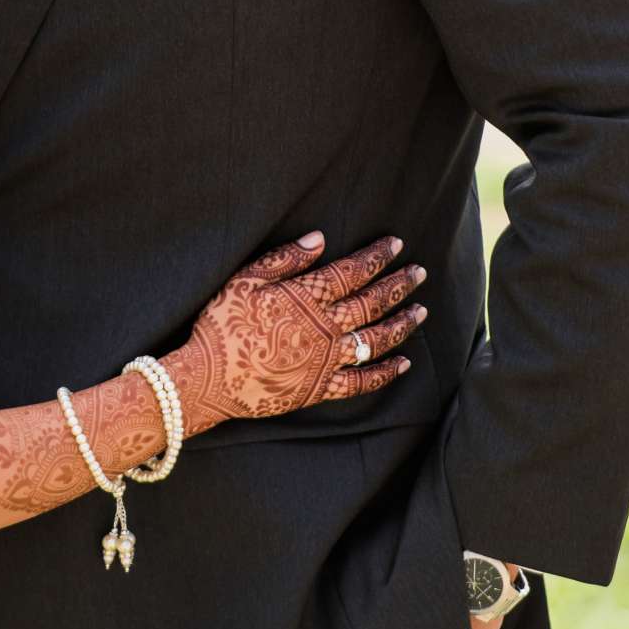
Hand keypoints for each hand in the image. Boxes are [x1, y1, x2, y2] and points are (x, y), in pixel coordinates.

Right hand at [170, 231, 426, 437]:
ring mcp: (325, 360)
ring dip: (401, 325)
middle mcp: (324, 328)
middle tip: (420, 273)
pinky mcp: (320, 389)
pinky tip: (402, 363)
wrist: (208, 379)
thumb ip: (284, 259)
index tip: (397, 245)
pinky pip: (361, 383)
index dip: (376, 257)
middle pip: (371, 303)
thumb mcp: (244, 280)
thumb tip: (320, 240)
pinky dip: (384, 373)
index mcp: (307, 297)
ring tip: (421, 311)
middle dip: (399, 286)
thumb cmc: (222, 325)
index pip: (352, 272)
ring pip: (375, 340)